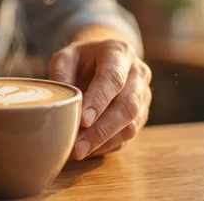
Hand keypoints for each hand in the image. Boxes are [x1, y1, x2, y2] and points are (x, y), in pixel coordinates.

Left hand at [49, 39, 151, 159]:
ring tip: (80, 151)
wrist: (104, 58)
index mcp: (119, 53)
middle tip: (78, 146)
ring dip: (105, 141)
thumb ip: (61, 76)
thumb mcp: (66, 57)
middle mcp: (138, 74)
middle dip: (102, 129)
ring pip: (132, 124)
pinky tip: (89, 150)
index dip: (99, 100)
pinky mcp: (142, 114)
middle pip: (127, 105)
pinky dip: (108, 145)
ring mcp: (143, 95)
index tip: (83, 120)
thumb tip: (59, 105)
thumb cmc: (82, 59)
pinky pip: (129, 134)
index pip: (113, 78)